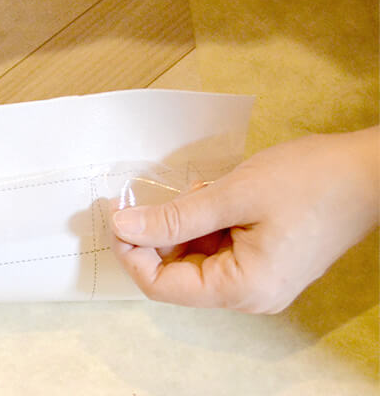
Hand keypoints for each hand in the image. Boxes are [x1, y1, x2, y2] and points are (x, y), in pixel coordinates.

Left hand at [111, 129, 379, 312]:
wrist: (367, 173)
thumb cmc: (309, 183)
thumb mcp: (232, 195)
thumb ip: (173, 217)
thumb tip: (122, 227)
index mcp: (243, 288)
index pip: (162, 287)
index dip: (130, 252)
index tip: (113, 213)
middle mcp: (250, 293)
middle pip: (176, 274)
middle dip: (153, 234)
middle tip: (143, 194)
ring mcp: (258, 277)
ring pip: (194, 256)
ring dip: (180, 223)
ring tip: (200, 190)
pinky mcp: (263, 257)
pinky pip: (215, 245)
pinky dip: (202, 220)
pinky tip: (212, 194)